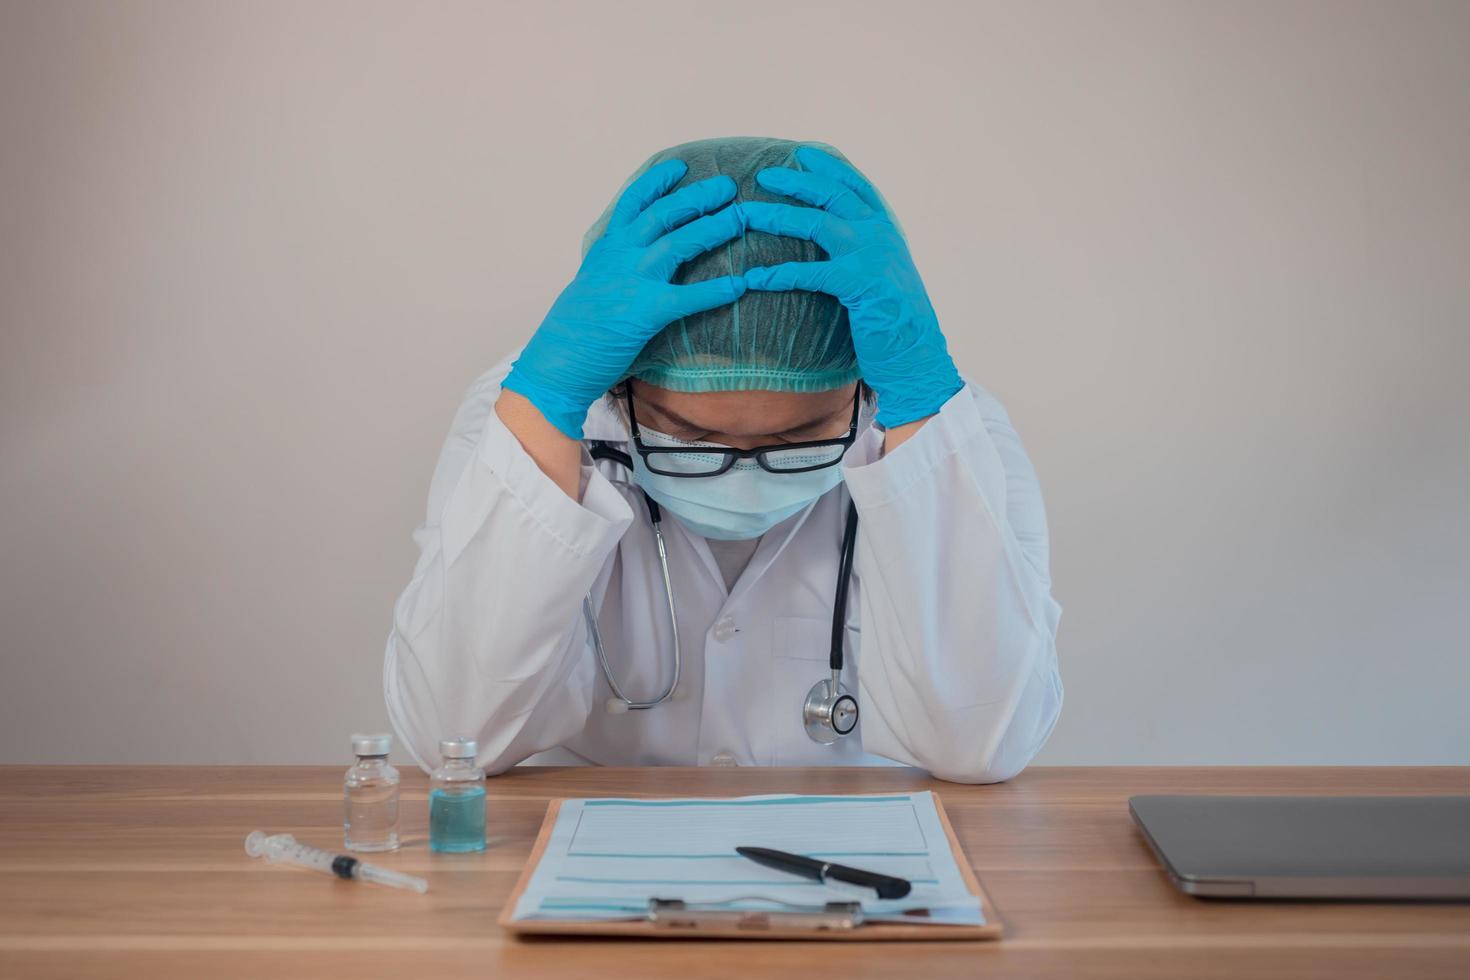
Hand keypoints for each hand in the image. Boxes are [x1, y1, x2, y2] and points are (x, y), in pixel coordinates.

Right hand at [502, 160, 747, 439]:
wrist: (557, 360)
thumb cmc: (574, 327)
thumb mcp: (590, 282)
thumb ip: (611, 265)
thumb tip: (630, 258)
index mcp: (607, 247)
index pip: (634, 202)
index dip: (658, 181)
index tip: (681, 166)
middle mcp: (621, 255)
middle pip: (666, 214)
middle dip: (699, 197)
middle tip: (729, 186)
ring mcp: (634, 281)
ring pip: (680, 243)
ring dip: (714, 228)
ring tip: (742, 218)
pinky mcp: (647, 311)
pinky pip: (690, 296)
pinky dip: (717, 290)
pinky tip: (740, 285)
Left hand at [740, 147, 962, 427]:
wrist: (917, 351)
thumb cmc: (895, 316)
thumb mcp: (885, 270)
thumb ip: (867, 247)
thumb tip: (839, 233)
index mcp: (886, 227)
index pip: (855, 184)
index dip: (829, 165)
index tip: (803, 151)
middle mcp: (880, 233)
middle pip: (831, 194)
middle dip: (796, 181)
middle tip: (763, 174)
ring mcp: (870, 256)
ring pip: (816, 223)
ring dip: (775, 216)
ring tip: (744, 215)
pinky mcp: (858, 284)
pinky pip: (809, 273)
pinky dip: (778, 274)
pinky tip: (754, 277)